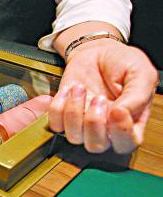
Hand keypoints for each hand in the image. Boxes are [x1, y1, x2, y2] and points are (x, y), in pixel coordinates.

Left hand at [49, 39, 157, 153]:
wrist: (98, 51)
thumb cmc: (123, 63)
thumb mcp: (141, 74)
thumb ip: (137, 96)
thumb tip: (121, 114)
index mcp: (131, 123)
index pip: (126, 144)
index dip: (121, 131)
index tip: (117, 109)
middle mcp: (106, 129)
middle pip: (96, 146)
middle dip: (94, 122)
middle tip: (98, 97)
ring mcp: (82, 125)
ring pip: (73, 136)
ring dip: (74, 110)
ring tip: (81, 87)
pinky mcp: (63, 116)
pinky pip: (55, 124)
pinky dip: (57, 106)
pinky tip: (68, 89)